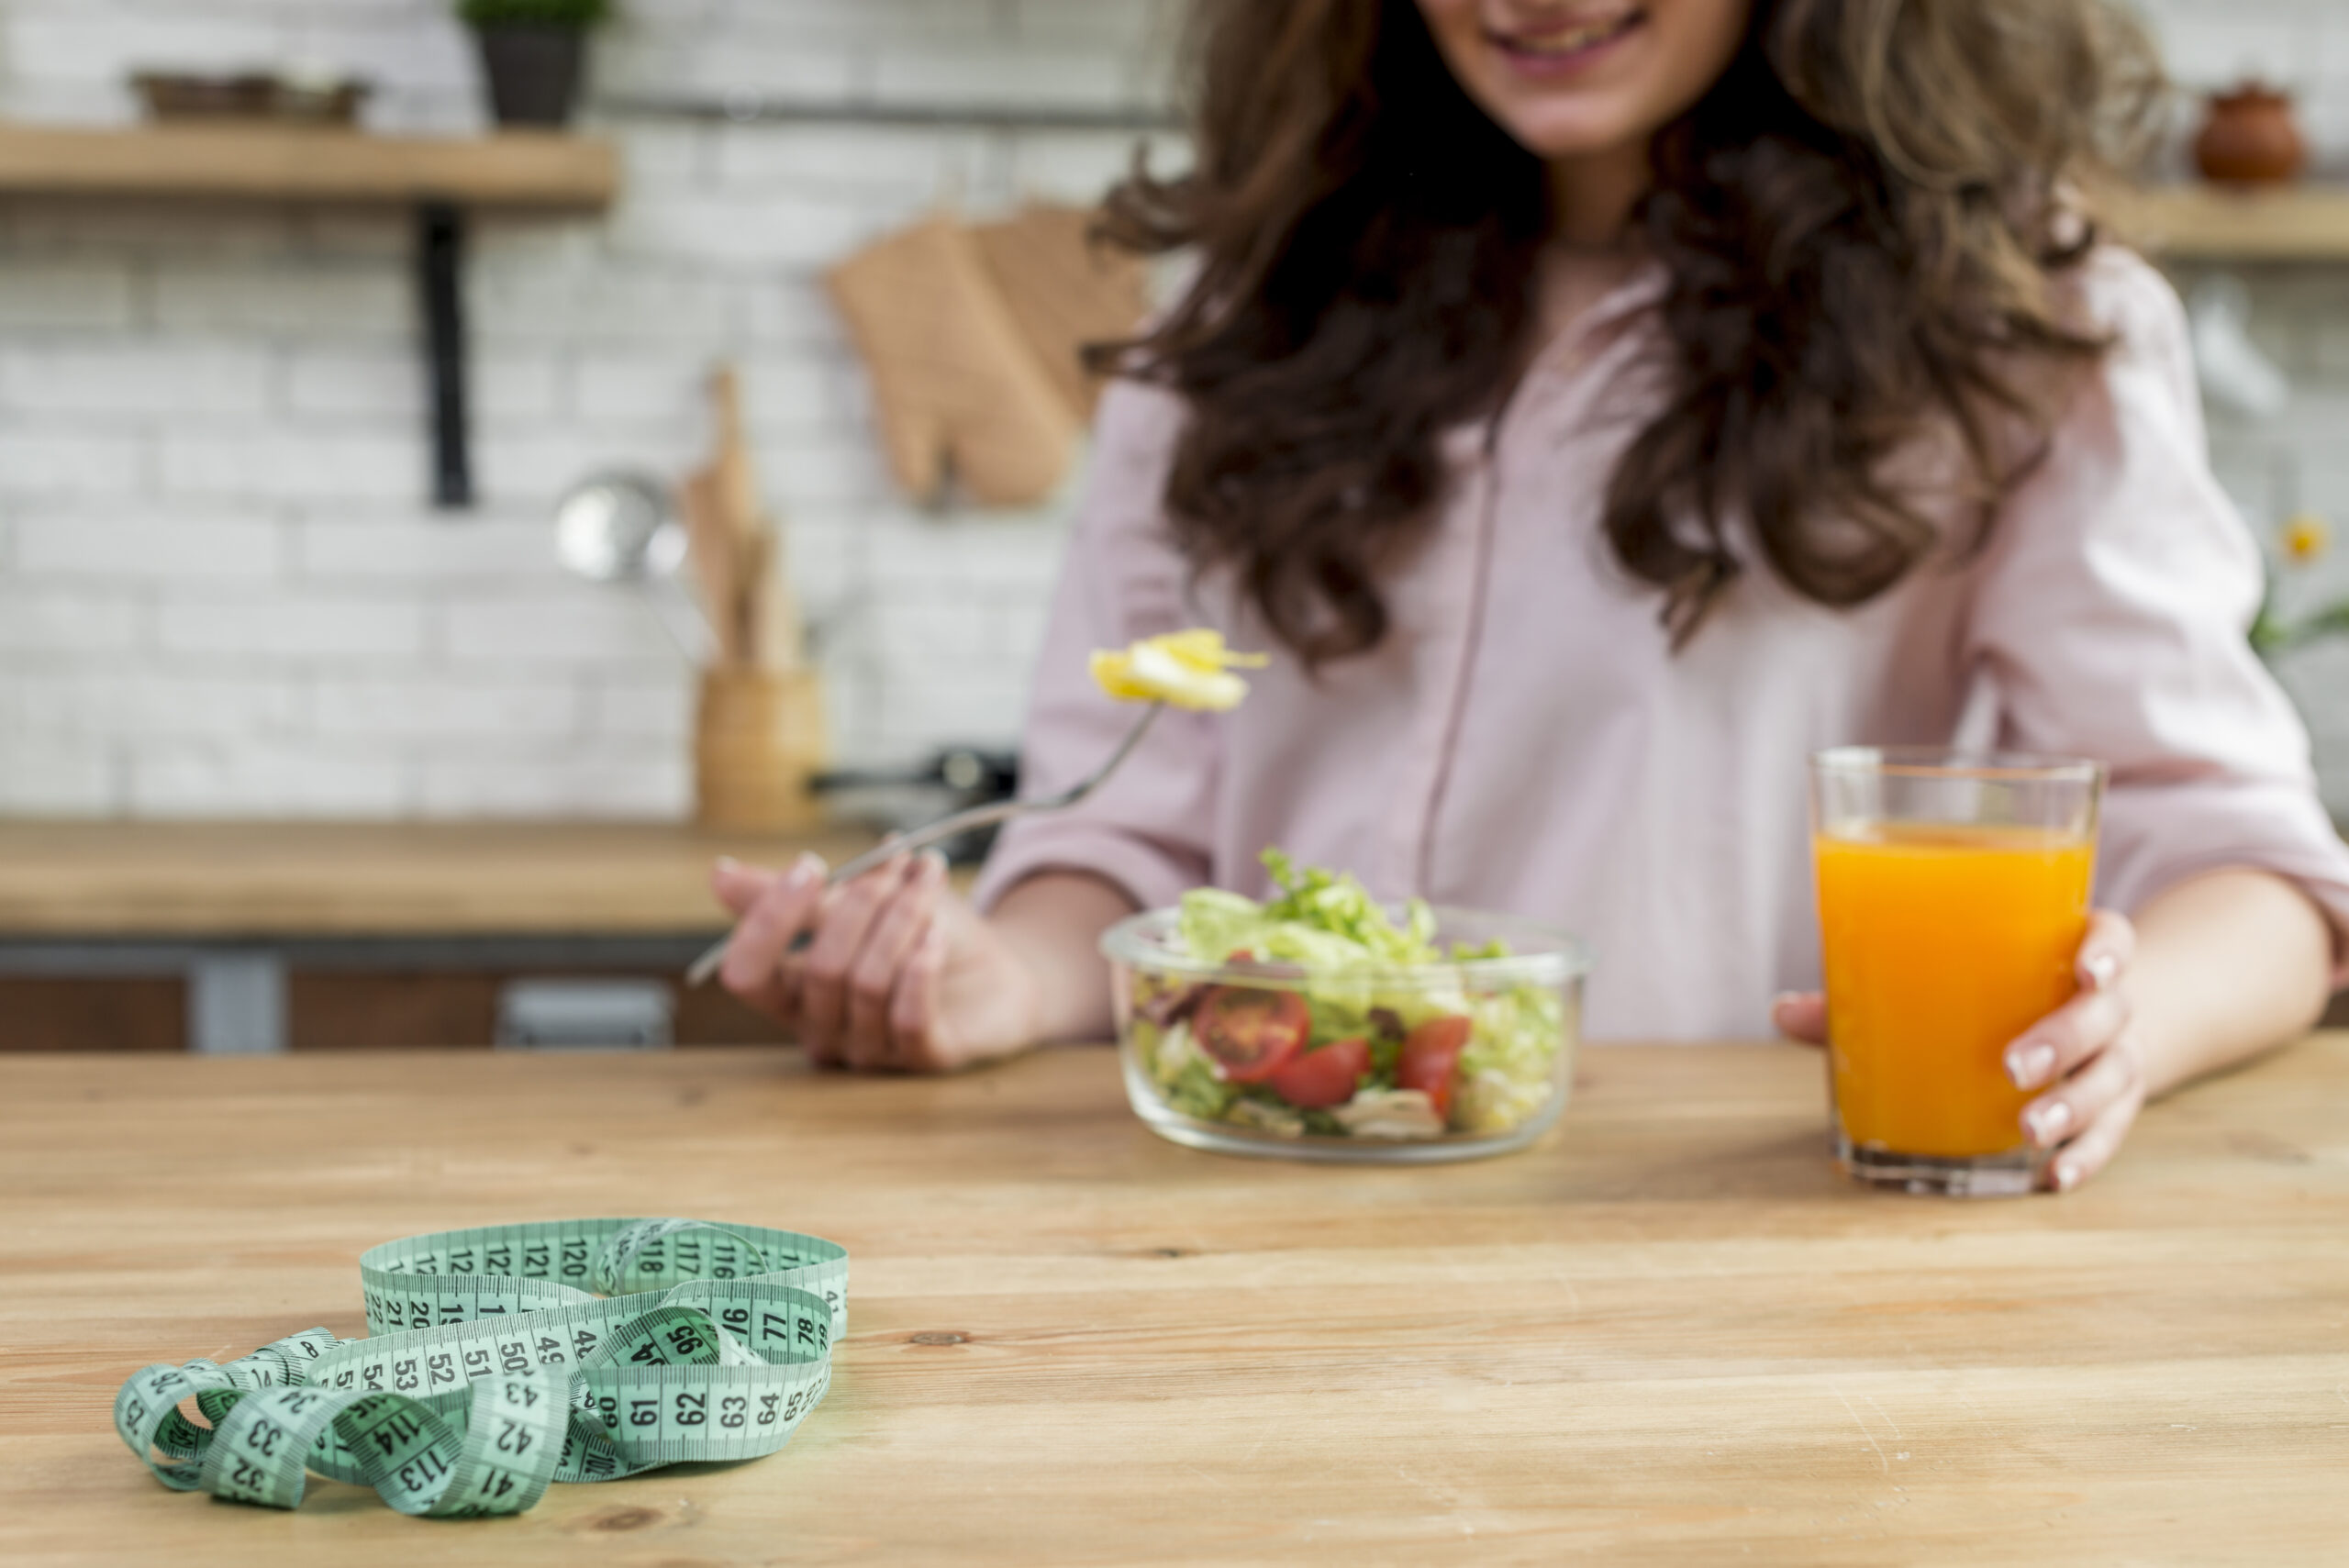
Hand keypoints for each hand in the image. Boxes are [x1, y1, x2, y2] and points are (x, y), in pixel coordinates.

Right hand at [710, 851, 1043, 1072]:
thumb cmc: (916, 934)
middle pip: (821, 968)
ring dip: (904, 917)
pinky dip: (922, 967)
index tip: (810, 865)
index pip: (748, 975)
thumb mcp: (855, 902)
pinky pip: (908, 1016)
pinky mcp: (922, 1060)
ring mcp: (871, 1050)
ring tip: (930, 881)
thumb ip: (791, 897)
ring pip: (870, 981)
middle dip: (863, 902)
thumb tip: (717, 876)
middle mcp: (822, 1029)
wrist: (997, 970)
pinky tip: (938, 936)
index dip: (770, 921)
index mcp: (792, 992)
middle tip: (899, 860)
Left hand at [1772, 910, 2145, 1191]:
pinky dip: (2085, 1156)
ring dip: (2072, 1106)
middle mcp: (2105, 1005)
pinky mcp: (2113, 1107)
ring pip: (2111, 1077)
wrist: (2081, 1022)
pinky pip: (2110, 1133)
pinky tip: (2053, 1178)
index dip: (2106, 949)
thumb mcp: (1942, 980)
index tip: (2089, 968)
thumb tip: (1782, 1012)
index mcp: (2067, 953)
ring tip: (2028, 1130)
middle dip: (2065, 1039)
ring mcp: (2115, 1057)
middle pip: (2106, 1015)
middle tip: (2012, 1066)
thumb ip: (1869, 992)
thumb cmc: (1991, 991)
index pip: (2108, 937)